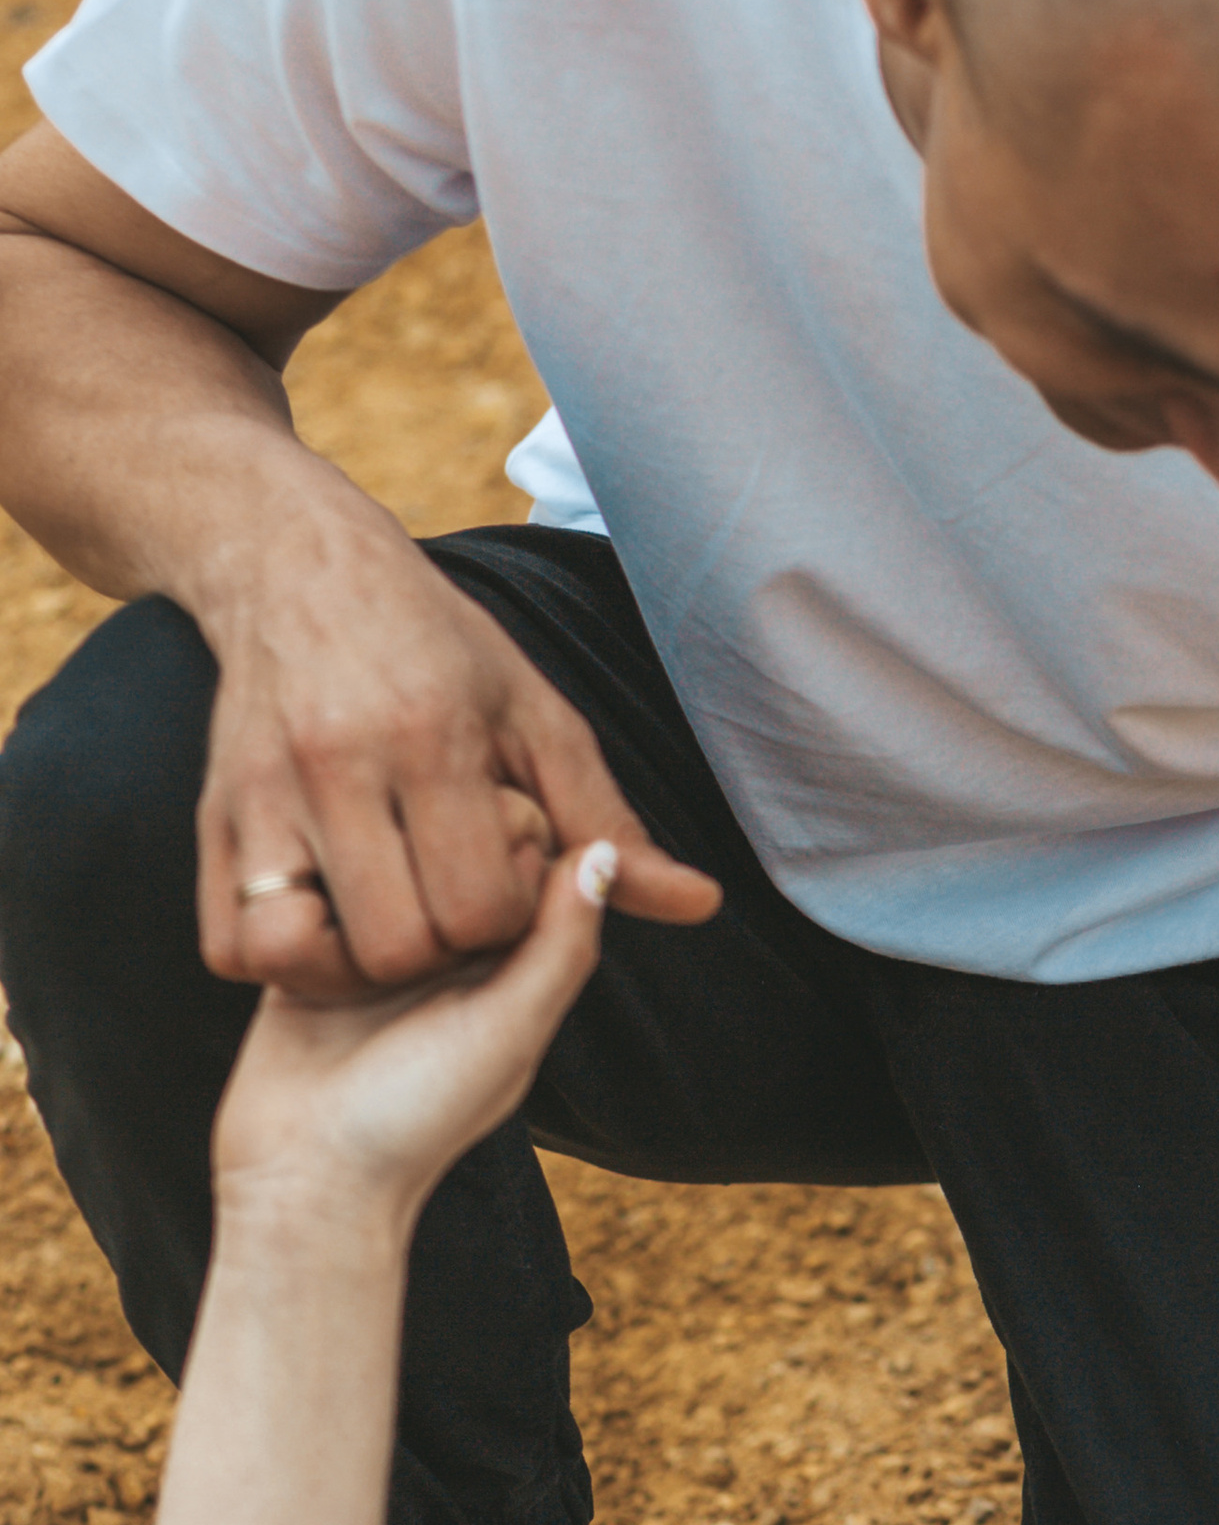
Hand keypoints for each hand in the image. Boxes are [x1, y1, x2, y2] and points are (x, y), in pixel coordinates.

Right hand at [196, 502, 720, 998]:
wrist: (290, 565)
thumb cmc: (437, 647)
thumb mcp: (538, 717)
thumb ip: (608, 822)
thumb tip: (701, 906)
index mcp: (434, 738)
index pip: (485, 905)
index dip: (507, 913)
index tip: (502, 870)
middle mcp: (340, 764)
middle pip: (402, 945)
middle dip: (439, 945)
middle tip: (446, 895)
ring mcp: (263, 793)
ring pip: (311, 953)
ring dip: (360, 959)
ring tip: (391, 909)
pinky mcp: (212, 815)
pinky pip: (234, 945)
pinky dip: (282, 955)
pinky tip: (327, 916)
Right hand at [210, 836, 619, 1221]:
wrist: (304, 1176)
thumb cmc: (418, 1117)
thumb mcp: (510, 1030)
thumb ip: (560, 946)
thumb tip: (603, 851)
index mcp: (510, 960)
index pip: (527, 851)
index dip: (508, 828)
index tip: (480, 827)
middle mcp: (449, 945)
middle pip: (451, 837)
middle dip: (430, 830)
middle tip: (402, 842)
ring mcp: (378, 941)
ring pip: (381, 847)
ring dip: (363, 847)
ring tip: (350, 869)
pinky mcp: (310, 944)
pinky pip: (315, 879)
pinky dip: (312, 874)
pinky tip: (306, 881)